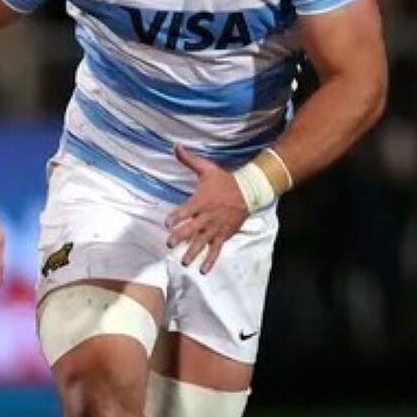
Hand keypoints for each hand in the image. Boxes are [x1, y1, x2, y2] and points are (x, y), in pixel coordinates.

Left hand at [166, 146, 246, 272]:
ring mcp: (215, 228)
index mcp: (200, 202)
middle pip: (192, 229)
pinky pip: (216, 250)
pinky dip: (210, 260)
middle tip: (170, 244)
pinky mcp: (223, 235)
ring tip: (184, 262)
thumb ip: (189, 160)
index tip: (167, 223)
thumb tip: (175, 146)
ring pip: (202, 242)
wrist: (250, 191)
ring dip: (193, 252)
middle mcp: (207, 217)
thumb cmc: (224, 181)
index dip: (175, 217)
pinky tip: (203, 271)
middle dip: (181, 237)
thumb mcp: (207, 169)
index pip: (185, 211)